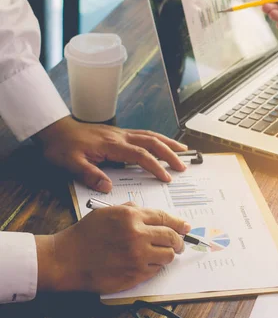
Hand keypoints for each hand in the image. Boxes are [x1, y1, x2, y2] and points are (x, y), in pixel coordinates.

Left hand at [35, 116, 187, 192]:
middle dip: (170, 154)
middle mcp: (120, 137)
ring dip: (168, 143)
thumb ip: (90, 175)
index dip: (156, 166)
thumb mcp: (71, 164)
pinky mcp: (119, 133)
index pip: (140, 155)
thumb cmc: (62, 147)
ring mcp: (121, 133)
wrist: (55, 129)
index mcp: (112, 145)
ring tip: (183, 150)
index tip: (167, 178)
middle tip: (183, 167)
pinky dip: (158, 138)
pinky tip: (163, 143)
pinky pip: (144, 134)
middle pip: (152, 142)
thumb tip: (108, 187)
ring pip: (151, 135)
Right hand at [35, 203, 190, 293]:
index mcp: (131, 216)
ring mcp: (138, 256)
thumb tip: (148, 212)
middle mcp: (138, 235)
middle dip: (179, 241)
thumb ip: (129, 209)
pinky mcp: (136, 274)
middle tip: (179, 244)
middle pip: (171, 237)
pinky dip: (155, 267)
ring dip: (168, 255)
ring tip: (161, 255)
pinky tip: (146, 264)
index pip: (165, 218)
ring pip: (168, 255)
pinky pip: (156, 270)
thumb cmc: (84, 236)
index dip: (178, 223)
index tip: (185, 227)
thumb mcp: (106, 212)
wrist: (66, 260)